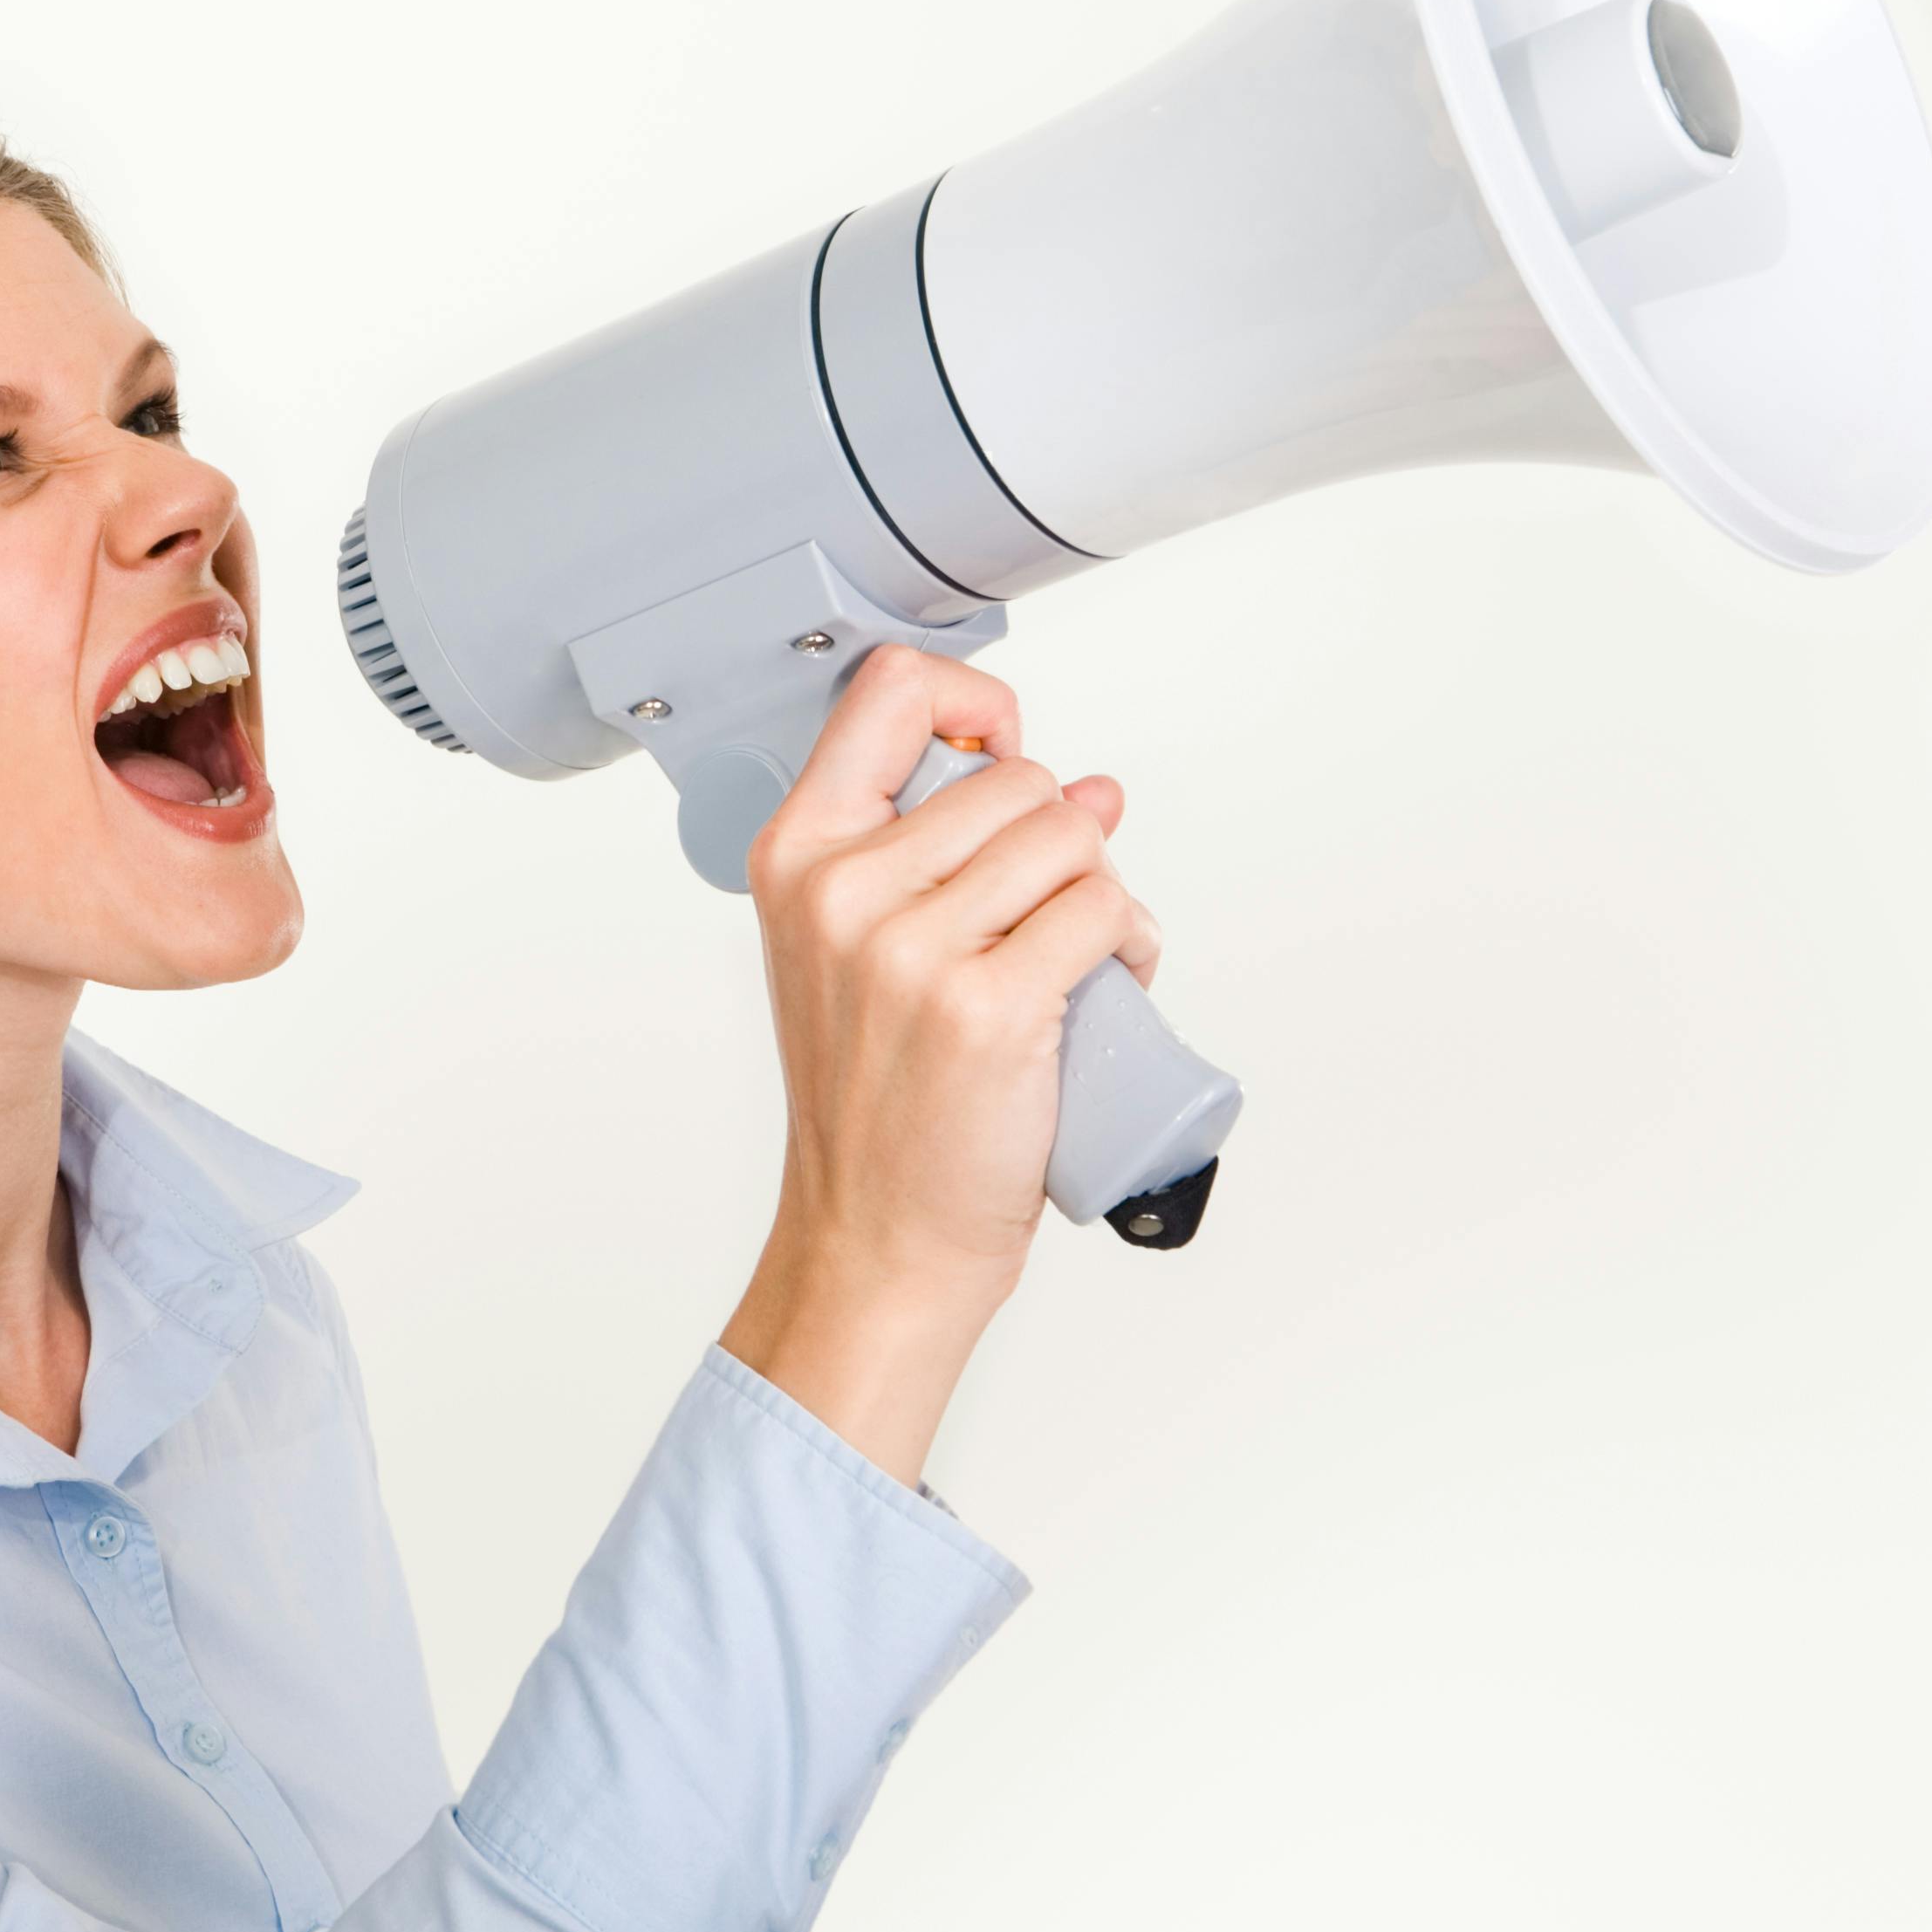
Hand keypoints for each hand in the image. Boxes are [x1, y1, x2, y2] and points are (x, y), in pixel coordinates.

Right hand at [716, 644, 1160, 1483]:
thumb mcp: (847, 951)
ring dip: (1103, 888)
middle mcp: (843, 892)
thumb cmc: (872, 1104)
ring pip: (1073, 836)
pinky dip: (1132, 938)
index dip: (976, 703)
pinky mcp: (990, 1006)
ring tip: (1082, 951)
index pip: (892, 692)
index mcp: (798, 858)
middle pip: (1016, 777)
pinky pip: (1105, 910)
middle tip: (1046, 909)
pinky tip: (1113, 979)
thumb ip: (926, 855)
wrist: (876, 1238)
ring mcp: (913, 950)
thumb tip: (1085, 787)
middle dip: (1060, 834)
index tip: (1001, 751)